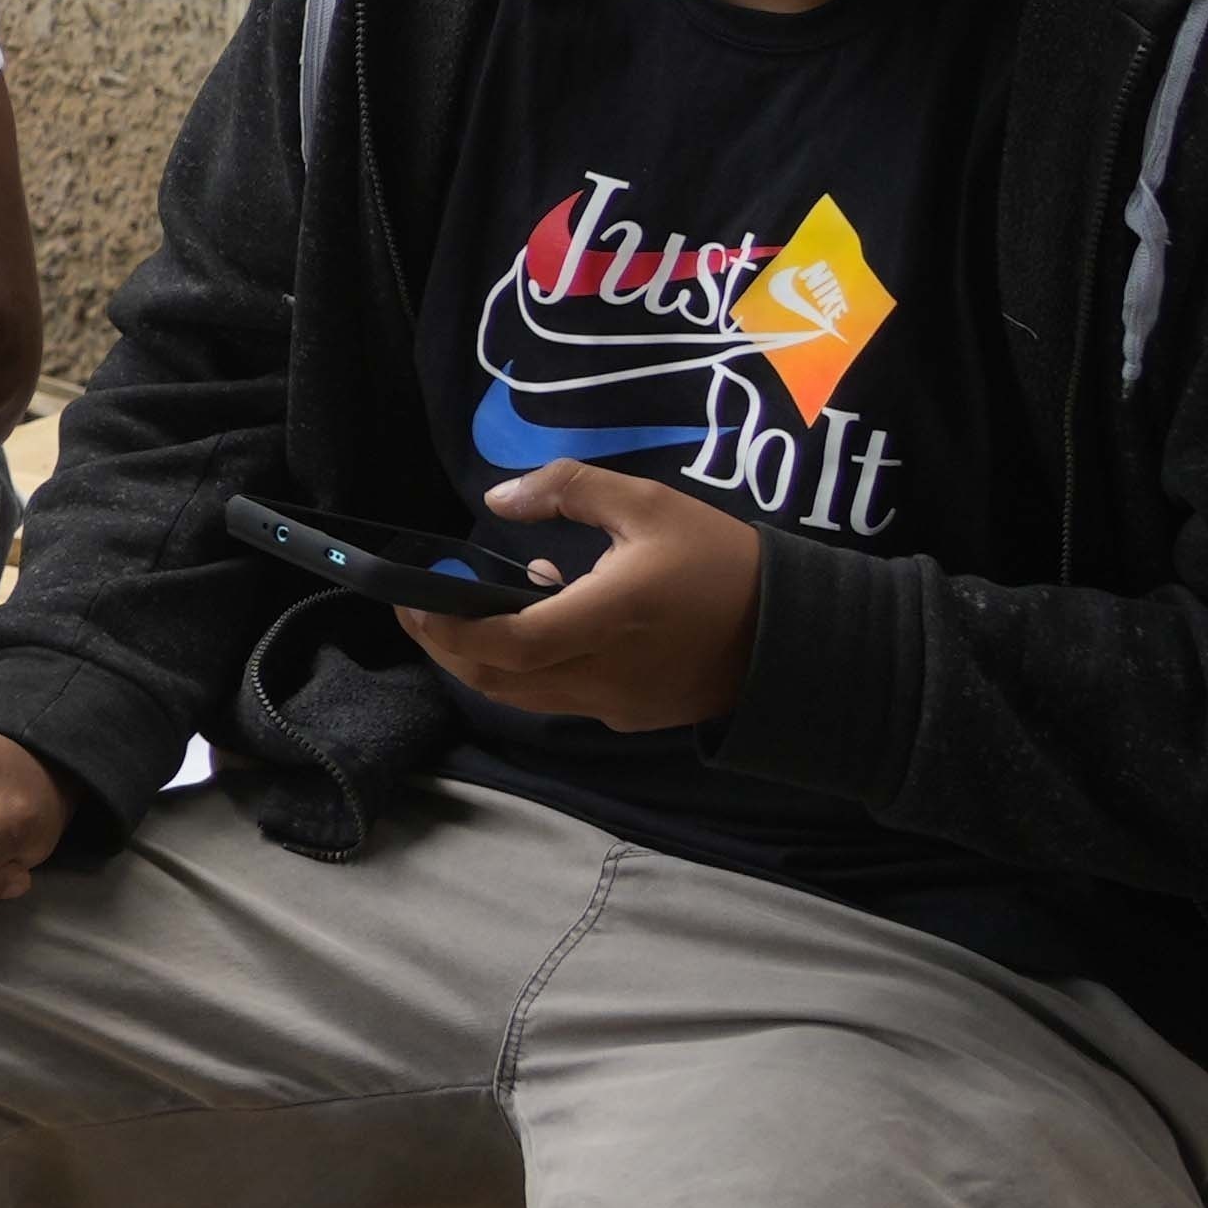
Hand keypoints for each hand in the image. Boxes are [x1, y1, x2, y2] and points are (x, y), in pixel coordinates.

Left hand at [418, 466, 765, 733]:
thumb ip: (568, 491)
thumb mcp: (648, 504)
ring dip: (484, 662)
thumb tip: (498, 500)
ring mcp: (617, 703)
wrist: (796, 634)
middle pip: (499, 681)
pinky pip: (561, 699)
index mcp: (605, 619)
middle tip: (419, 609)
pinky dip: (531, 669)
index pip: (504, 644)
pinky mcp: (632, 715)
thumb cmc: (722, 562)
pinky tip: (542, 622)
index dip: (446, 628)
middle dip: (447, 648)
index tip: (411, 598)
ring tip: (469, 612)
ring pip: (525, 697)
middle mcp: (604, 674)